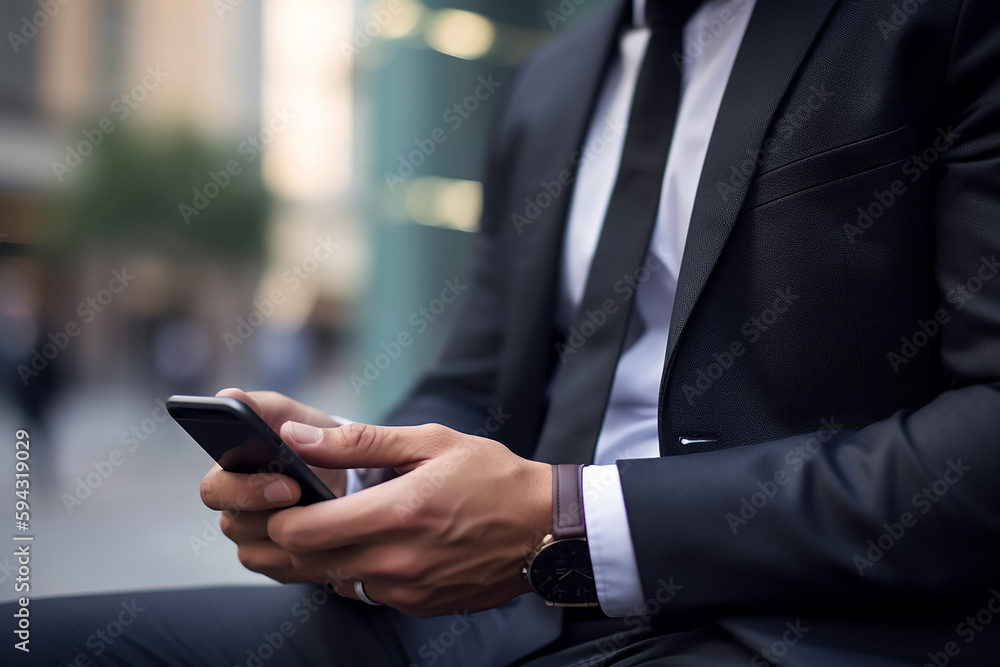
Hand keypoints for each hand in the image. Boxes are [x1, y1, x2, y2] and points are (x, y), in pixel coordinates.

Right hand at [198, 388, 346, 582]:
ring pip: (257, 551)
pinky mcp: (273, 561)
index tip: (288, 481)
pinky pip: (281, 569)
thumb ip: (261, 406)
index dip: (245, 490)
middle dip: (272, 513)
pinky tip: (330, 538)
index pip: (213, 491)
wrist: (344, 465)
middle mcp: (233, 510)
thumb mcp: (290, 414)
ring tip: (327, 516)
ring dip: (293, 534)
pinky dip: (305, 555)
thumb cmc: (309, 434)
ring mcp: (251, 539)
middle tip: (306, 496)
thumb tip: (228, 397)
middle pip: (234, 525)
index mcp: (228, 473)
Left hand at [267, 421, 552, 616]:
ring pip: (333, 580)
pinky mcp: (420, 606)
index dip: (279, 516)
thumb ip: (358, 443)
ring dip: (325, 555)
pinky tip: (379, 543)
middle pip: (307, 562)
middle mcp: (396, 561)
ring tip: (343, 523)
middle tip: (305, 508)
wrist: (546, 527)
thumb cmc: (492, 476)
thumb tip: (296, 438)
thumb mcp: (430, 442)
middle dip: (293, 536)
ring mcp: (407, 590)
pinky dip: (358, 571)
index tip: (287, 497)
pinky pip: (367, 593)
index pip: (302, 532)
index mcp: (395, 513)